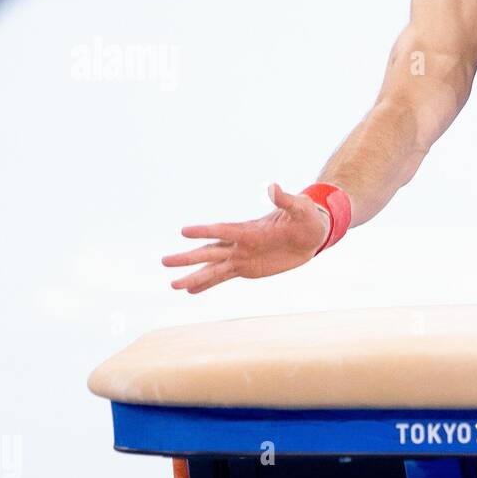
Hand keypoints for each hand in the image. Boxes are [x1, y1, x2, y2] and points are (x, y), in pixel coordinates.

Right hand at [162, 183, 333, 293]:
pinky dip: (207, 284)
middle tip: (165, 261)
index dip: (206, 231)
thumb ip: (286, 200)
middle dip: (189, 258)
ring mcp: (241, 256)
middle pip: (210, 251)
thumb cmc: (307, 219)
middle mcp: (240, 243)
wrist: (311, 236)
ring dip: (194, 276)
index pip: (224, 230)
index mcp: (251, 229)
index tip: (184, 231)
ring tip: (173, 285)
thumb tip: (272, 186)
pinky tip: (190, 291)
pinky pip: (223, 277)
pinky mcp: (246, 268)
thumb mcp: (301, 209)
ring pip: (212, 267)